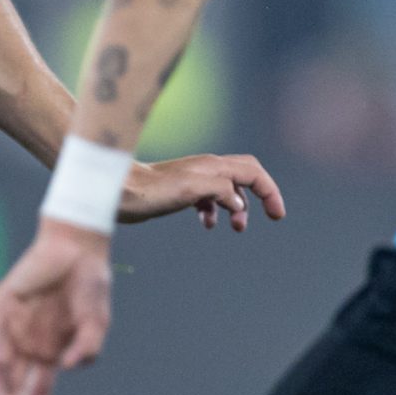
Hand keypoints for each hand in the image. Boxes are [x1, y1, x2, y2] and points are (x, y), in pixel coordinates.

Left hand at [0, 219, 114, 394]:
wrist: (78, 248)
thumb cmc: (89, 287)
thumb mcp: (96, 323)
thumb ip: (88, 348)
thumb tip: (67, 367)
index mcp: (49, 353)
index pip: (37, 393)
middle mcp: (27, 344)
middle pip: (16, 384)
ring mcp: (12, 325)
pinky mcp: (3, 303)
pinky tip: (0, 363)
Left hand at [122, 151, 286, 232]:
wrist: (118, 192)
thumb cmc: (151, 191)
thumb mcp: (190, 189)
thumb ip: (219, 191)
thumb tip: (238, 205)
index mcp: (213, 166)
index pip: (253, 173)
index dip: (270, 191)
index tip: (277, 216)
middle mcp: (207, 169)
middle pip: (246, 176)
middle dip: (260, 195)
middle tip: (269, 217)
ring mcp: (194, 179)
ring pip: (228, 190)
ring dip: (238, 208)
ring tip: (236, 228)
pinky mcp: (181, 191)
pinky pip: (208, 198)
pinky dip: (215, 211)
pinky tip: (207, 224)